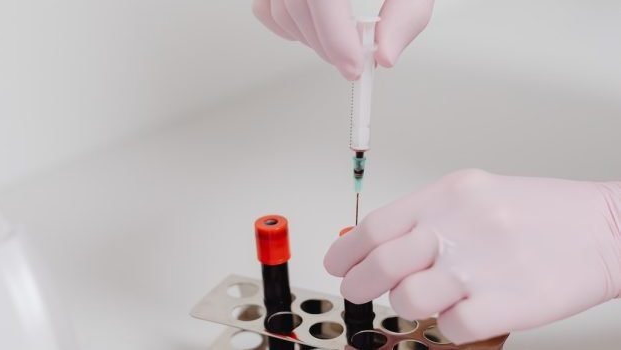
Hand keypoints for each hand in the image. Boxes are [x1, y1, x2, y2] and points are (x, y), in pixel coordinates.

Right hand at [252, 0, 433, 79]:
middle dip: (327, 45)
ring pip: (280, 11)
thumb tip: (387, 53)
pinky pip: (265, 6)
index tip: (354, 65)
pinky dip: (285, 26)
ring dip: (310, 39)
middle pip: (299, 8)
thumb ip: (406, 12)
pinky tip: (312, 29)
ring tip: (340, 45)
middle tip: (353, 61)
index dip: (335, 38)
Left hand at [324, 169, 620, 343]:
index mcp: (447, 196)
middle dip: (359, 283)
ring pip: (408, 299)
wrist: (605, 229)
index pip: (375, 226)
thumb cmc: (540, 214)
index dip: (345, 251)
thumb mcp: (474, 195)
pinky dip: (447, 325)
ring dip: (406, 304)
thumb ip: (423, 216)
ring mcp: (481, 267)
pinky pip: (449, 327)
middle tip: (358, 290)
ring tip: (422, 298)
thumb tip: (374, 242)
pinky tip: (461, 311)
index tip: (337, 264)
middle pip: (380, 264)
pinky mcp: (505, 305)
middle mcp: (459, 227)